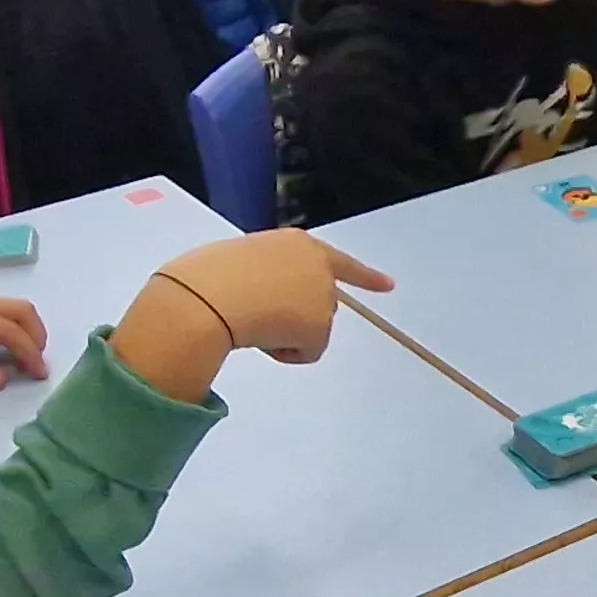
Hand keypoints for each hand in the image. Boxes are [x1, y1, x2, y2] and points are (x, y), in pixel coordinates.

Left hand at [0, 295, 48, 391]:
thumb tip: (2, 379)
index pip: (9, 330)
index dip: (29, 353)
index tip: (39, 376)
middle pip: (19, 309)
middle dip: (36, 336)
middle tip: (37, 366)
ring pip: (11, 307)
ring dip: (27, 329)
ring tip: (26, 358)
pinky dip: (14, 325)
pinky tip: (7, 347)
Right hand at [112, 230, 394, 399]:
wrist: (207, 296)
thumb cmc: (207, 276)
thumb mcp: (239, 263)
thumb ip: (261, 275)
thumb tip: (253, 305)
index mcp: (295, 243)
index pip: (339, 260)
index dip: (366, 276)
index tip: (390, 285)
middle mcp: (318, 265)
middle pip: (320, 303)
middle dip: (299, 317)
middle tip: (260, 320)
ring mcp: (323, 294)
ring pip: (308, 330)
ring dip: (285, 332)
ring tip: (250, 320)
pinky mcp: (321, 324)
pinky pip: (304, 352)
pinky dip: (284, 353)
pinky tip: (260, 337)